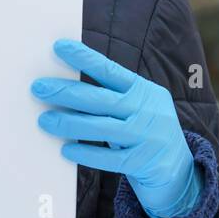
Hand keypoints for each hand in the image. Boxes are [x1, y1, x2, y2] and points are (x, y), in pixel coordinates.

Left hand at [30, 37, 200, 217]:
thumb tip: (65, 89)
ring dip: (69, 123)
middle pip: (100, 99)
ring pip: (101, 127)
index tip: (59, 47)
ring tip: (44, 121)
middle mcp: (147, 110)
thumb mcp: (136, 108)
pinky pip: (109, 158)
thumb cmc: (144, 132)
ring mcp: (147, 136)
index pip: (109, 70)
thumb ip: (110, 99)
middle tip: (39, 89)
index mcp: (143, 90)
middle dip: (66, 92)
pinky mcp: (143, 162)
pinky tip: (66, 150)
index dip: (84, 58)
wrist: (179, 170)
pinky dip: (85, 153)